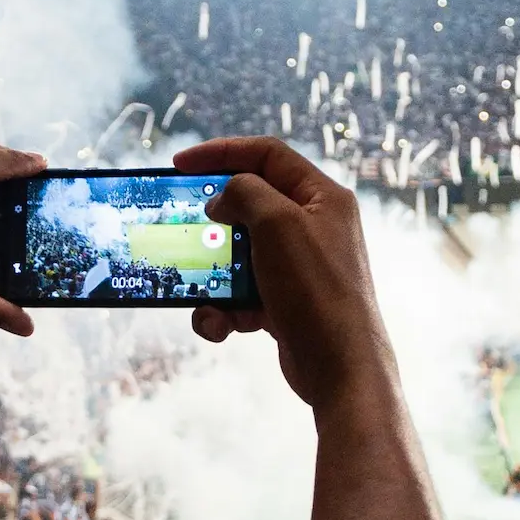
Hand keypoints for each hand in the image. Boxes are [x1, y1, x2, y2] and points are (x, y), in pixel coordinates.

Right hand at [172, 137, 394, 410]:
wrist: (339, 367)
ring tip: (205, 300)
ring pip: (238, 256)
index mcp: (322, 196)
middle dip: (213, 225)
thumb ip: (244, 194)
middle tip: (184, 230)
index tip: (180, 165)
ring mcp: (299, 266)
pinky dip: (224, 310)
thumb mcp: (277, 224)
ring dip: (212, 278)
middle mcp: (314, 226)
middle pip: (249, 207)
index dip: (221, 152)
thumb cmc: (315, 289)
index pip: (267, 155)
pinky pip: (241, 294)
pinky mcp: (285, 302)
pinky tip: (223, 326)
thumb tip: (222, 199)